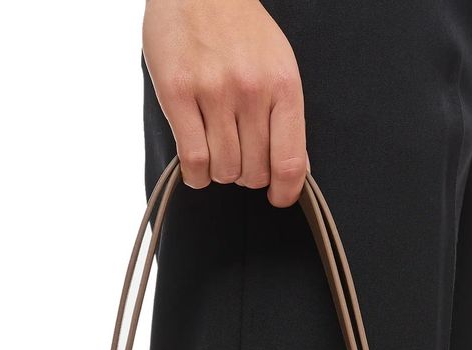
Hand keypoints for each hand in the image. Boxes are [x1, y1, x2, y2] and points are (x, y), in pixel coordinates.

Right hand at [143, 0, 307, 206]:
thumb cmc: (239, 30)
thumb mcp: (278, 65)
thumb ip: (286, 117)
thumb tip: (295, 170)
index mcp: (283, 85)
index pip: (290, 162)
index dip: (285, 191)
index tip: (277, 197)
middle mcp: (251, 89)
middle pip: (254, 171)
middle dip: (247, 176)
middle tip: (238, 158)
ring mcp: (213, 91)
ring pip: (224, 169)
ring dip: (220, 173)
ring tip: (216, 154)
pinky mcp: (177, 92)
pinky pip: (193, 159)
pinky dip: (196, 175)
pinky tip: (197, 168)